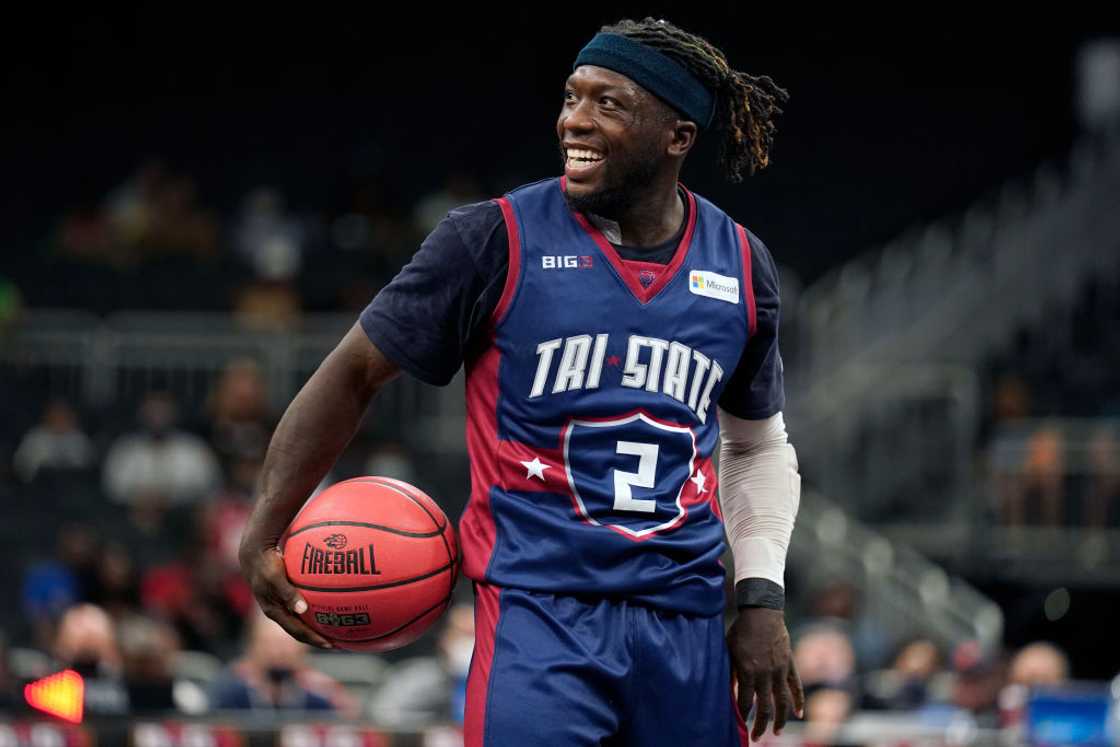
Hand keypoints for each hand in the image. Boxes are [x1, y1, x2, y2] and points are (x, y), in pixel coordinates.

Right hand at [239, 542, 332, 648]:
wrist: (253, 552)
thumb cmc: (265, 563)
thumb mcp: (275, 578)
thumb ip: (287, 593)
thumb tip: (303, 610)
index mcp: (274, 611)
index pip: (297, 631)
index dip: (313, 639)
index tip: (330, 644)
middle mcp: (277, 611)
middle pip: (298, 631)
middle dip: (316, 638)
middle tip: (337, 643)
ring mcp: (279, 604)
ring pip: (299, 621)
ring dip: (314, 627)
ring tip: (333, 629)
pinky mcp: (282, 595)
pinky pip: (300, 607)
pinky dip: (312, 611)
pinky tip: (326, 606)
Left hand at [727, 607, 804, 740]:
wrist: (762, 611)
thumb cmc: (741, 630)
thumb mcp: (729, 650)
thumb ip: (730, 672)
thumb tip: (728, 693)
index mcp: (748, 671)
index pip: (745, 702)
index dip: (743, 716)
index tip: (740, 726)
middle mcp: (765, 673)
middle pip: (765, 707)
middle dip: (761, 725)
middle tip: (756, 737)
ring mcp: (780, 670)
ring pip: (782, 701)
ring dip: (781, 720)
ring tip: (777, 732)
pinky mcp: (790, 664)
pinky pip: (796, 686)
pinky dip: (798, 701)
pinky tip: (799, 714)